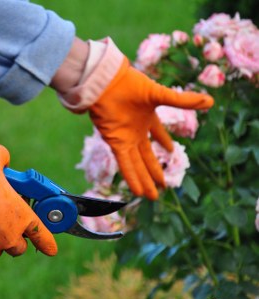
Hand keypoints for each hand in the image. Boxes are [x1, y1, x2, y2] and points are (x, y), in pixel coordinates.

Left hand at [88, 57, 212, 198]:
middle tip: (163, 187)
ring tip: (152, 196)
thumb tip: (211, 101)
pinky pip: (125, 164)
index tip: (171, 152)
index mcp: (148, 117)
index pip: (158, 134)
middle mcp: (136, 131)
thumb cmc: (130, 84)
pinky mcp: (115, 143)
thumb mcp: (160, 94)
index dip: (165, 143)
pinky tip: (137, 190)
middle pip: (147, 156)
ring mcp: (126, 138)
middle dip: (154, 171)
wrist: (105, 83)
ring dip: (144, 180)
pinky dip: (131, 177)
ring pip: (137, 164)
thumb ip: (183, 101)